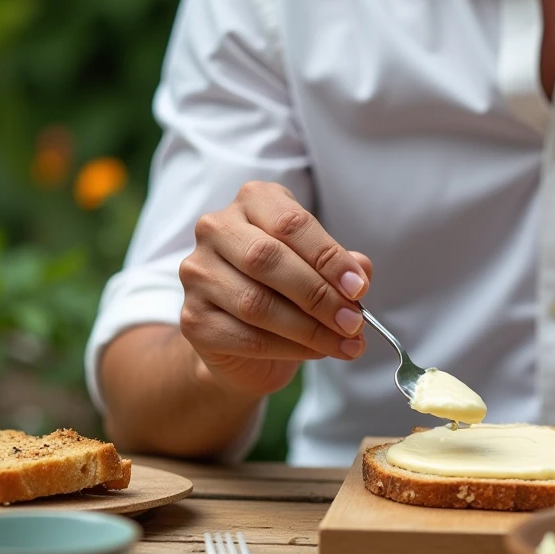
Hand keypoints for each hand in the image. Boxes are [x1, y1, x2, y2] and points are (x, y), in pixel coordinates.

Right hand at [178, 181, 371, 396]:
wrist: (244, 342)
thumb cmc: (288, 291)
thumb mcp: (320, 269)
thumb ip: (342, 266)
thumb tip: (362, 272)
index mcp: (253, 202)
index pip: (291, 222)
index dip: (329, 257)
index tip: (359, 288)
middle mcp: (216, 229)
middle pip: (267, 258)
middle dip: (319, 295)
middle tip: (354, 322)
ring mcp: (197, 273)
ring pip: (256, 302)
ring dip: (309, 328)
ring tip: (345, 343)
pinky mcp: (193, 318)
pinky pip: (246, 337)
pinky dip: (289, 348)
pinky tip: (316, 352)